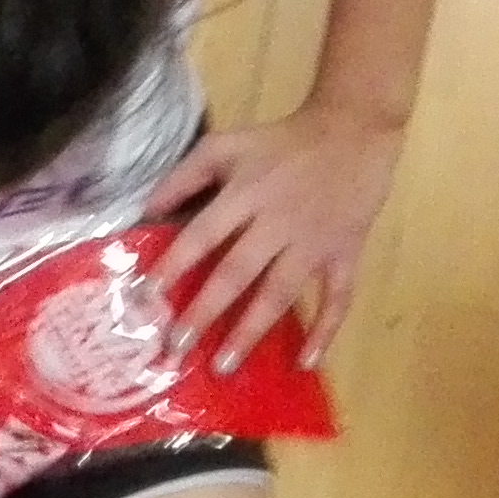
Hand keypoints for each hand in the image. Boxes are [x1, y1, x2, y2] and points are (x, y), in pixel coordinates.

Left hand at [148, 100, 406, 370]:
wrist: (353, 131)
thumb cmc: (280, 142)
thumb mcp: (226, 145)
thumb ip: (184, 176)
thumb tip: (145, 213)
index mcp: (245, 195)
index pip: (202, 236)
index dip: (173, 267)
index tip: (145, 299)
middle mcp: (277, 223)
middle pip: (236, 273)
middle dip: (204, 312)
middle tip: (175, 349)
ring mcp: (314, 242)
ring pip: (280, 293)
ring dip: (251, 331)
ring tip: (223, 366)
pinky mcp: (346, 253)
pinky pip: (339, 298)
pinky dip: (325, 332)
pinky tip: (305, 363)